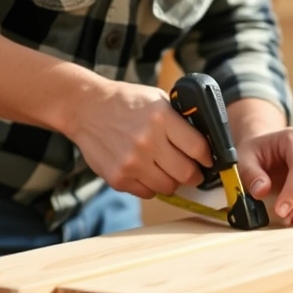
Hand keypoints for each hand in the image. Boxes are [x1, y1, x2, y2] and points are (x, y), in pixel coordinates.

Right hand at [66, 79, 212, 197]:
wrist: (84, 108)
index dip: (208, 158)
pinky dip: (151, 186)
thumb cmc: (125, 102)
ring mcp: (131, 162)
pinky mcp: (118, 178)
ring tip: (167, 171)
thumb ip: (179, 120)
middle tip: (193, 172)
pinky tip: (146, 172)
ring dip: (172, 182)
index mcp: (162, 118)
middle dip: (195, 175)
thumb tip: (206, 143)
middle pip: (187, 174)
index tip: (208, 161)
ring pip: (169, 188)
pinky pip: (147, 193)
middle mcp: (147, 141)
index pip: (198, 148)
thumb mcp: (157, 100)